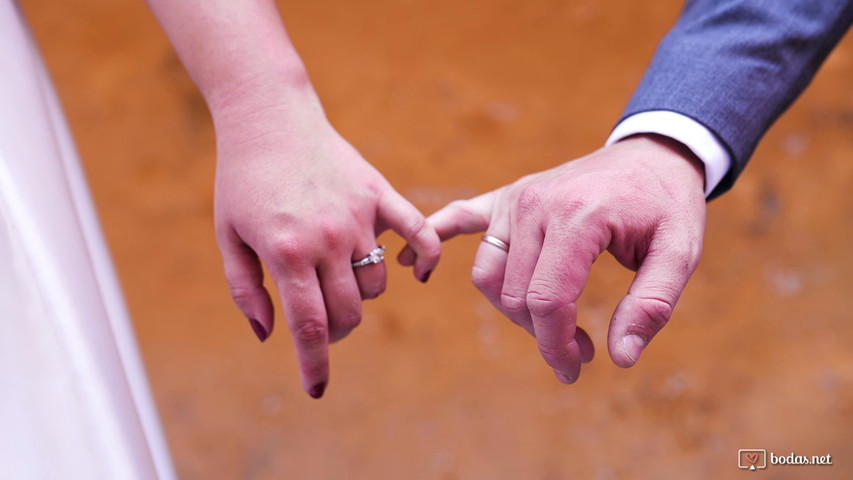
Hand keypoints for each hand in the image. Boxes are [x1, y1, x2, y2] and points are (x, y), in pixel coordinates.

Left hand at [214, 93, 439, 398]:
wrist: (270, 118)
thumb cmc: (242, 181)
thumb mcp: (228, 238)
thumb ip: (247, 291)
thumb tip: (271, 337)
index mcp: (286, 253)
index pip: (310, 327)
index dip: (314, 365)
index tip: (316, 390)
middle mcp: (328, 239)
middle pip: (349, 314)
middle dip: (335, 334)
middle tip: (319, 325)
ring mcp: (358, 216)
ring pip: (375, 285)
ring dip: (359, 297)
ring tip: (337, 280)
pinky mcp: (379, 194)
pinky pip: (416, 233)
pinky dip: (423, 259)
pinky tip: (416, 275)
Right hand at [404, 134, 704, 382]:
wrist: (651, 153)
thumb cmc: (666, 205)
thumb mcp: (680, 252)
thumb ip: (652, 304)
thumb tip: (620, 357)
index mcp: (578, 217)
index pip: (547, 298)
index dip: (556, 345)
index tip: (575, 368)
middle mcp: (536, 205)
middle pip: (514, 294)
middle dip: (542, 335)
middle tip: (579, 351)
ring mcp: (516, 199)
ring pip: (488, 274)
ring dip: (510, 310)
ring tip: (548, 324)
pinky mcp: (506, 197)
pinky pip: (460, 219)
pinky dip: (435, 239)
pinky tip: (418, 262)